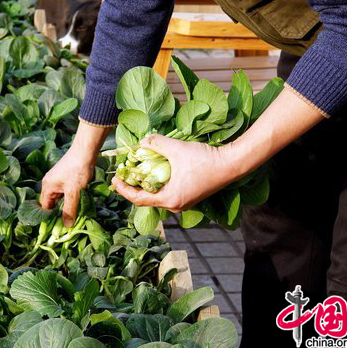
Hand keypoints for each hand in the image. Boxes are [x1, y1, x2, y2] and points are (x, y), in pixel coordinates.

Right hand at [40, 121, 111, 225]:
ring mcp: (57, 181)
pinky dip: (70, 200)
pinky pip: (65, 193)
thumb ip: (69, 209)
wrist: (86, 151)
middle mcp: (49, 184)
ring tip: (73, 218)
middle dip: (58, 213)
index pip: (44, 208)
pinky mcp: (66, 179)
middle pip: (51, 204)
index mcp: (47, 187)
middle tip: (66, 225)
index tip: (57, 229)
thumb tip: (66, 226)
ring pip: (59, 199)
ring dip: (66, 207)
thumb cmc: (77, 170)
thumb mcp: (74, 192)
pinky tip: (77, 205)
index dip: (50, 218)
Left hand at [112, 134, 243, 211]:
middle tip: (123, 175)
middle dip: (133, 187)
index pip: (139, 199)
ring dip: (146, 185)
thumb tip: (141, 141)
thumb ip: (157, 144)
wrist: (232, 164)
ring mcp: (184, 203)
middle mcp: (176, 206)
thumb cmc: (205, 160)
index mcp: (170, 199)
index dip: (124, 190)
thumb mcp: (177, 149)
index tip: (114, 180)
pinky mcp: (190, 196)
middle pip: (147, 199)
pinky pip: (168, 193)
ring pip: (158, 196)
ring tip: (136, 173)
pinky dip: (159, 184)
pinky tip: (155, 172)